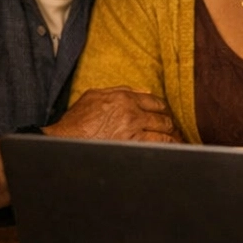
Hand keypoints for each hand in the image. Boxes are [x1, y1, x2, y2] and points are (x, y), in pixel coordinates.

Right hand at [44, 87, 179, 142]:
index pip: (154, 101)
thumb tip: (142, 91)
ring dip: (172, 138)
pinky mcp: (131, 145)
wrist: (65, 140)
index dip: (163, 110)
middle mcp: (131, 111)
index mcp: (123, 97)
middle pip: (163, 117)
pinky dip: (167, 148)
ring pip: (163, 132)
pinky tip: (171, 152)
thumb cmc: (76, 120)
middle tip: (174, 131)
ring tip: (177, 143)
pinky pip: (157, 145)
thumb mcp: (95, 95)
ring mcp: (133, 129)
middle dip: (170, 125)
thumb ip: (119, 90)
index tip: (165, 116)